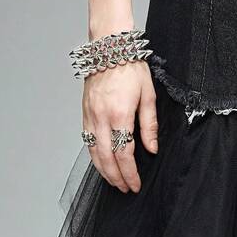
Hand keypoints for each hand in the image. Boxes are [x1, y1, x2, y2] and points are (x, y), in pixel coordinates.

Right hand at [82, 61, 157, 192]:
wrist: (109, 47)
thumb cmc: (130, 67)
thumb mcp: (148, 95)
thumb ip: (149, 125)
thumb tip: (151, 149)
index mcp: (119, 114)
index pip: (123, 153)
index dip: (130, 173)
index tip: (135, 185)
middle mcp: (101, 118)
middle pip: (106, 158)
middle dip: (116, 177)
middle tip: (125, 189)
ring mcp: (89, 115)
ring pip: (93, 152)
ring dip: (103, 170)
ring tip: (114, 181)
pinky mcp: (84, 112)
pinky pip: (86, 141)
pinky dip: (93, 156)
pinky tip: (101, 163)